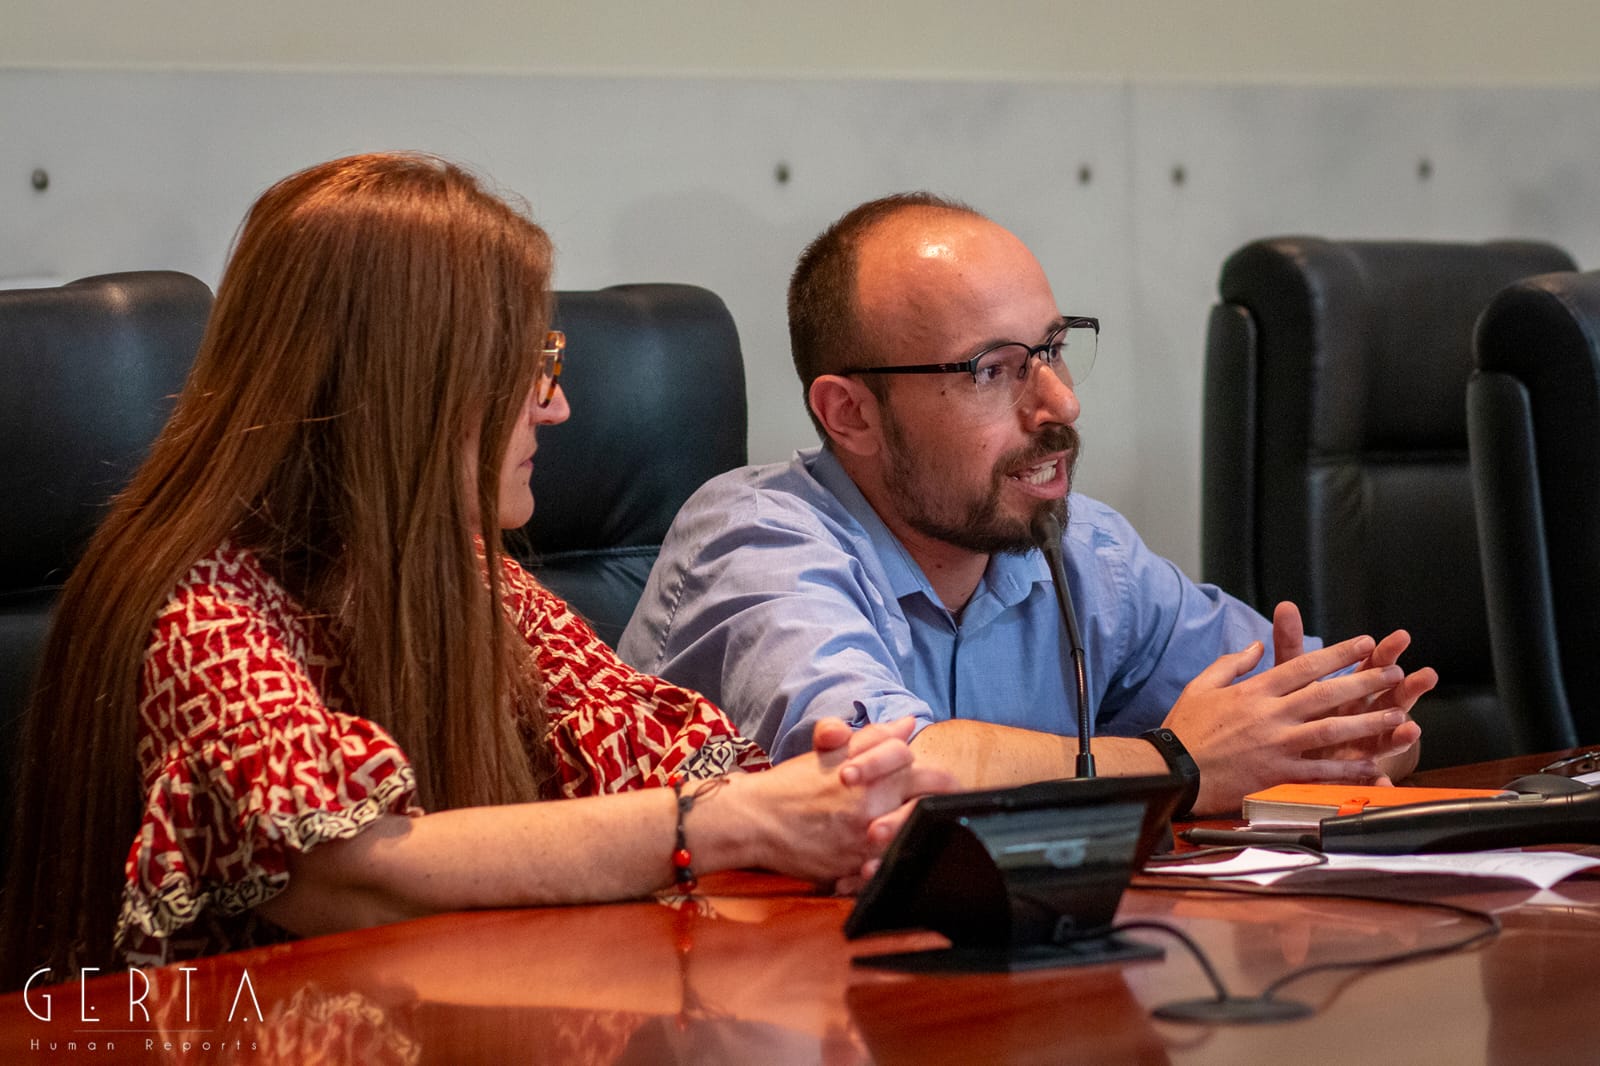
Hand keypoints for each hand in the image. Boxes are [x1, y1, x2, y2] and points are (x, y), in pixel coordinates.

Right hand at [738, 718, 956, 882]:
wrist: (755, 821)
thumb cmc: (793, 784)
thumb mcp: (831, 752)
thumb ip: (873, 737)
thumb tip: (907, 724)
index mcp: (872, 779)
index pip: (928, 773)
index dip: (931, 774)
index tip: (924, 780)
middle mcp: (873, 811)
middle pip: (931, 807)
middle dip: (937, 802)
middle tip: (931, 803)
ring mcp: (865, 844)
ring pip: (916, 838)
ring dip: (916, 830)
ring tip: (910, 826)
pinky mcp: (854, 871)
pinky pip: (891, 868)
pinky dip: (892, 859)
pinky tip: (885, 852)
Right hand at [1165, 632, 1415, 814]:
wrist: (1171, 770)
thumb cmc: (1184, 728)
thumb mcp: (1201, 685)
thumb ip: (1232, 663)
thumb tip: (1254, 646)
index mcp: (1254, 690)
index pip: (1304, 665)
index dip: (1338, 653)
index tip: (1364, 643)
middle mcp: (1270, 715)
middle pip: (1326, 693)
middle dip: (1364, 681)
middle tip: (1394, 672)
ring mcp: (1276, 745)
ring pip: (1331, 729)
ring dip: (1367, 722)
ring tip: (1397, 714)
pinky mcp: (1277, 773)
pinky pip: (1320, 770)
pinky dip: (1348, 769)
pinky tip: (1373, 767)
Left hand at [1272, 602, 1433, 778]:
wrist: (1296, 746)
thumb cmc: (1300, 705)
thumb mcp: (1293, 674)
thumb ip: (1291, 643)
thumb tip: (1285, 606)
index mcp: (1351, 690)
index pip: (1372, 667)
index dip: (1385, 653)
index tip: (1400, 637)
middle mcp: (1363, 716)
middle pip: (1389, 700)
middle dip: (1407, 688)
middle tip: (1425, 676)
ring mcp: (1363, 743)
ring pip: (1387, 738)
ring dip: (1401, 735)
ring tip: (1412, 729)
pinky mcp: (1353, 770)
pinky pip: (1365, 778)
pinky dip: (1375, 781)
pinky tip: (1383, 782)